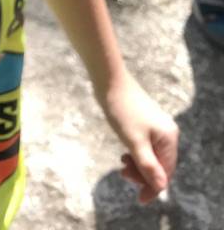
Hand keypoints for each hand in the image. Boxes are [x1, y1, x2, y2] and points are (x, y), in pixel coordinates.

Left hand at [100, 73, 177, 204]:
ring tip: (122, 165)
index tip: (139, 199)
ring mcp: (157, 126)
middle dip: (143, 174)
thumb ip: (147, 165)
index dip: (153, 187)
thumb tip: (160, 186)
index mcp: (168, 137)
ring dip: (138, 165)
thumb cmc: (121, 110)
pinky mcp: (146, 121)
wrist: (109, 80)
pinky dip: (136, 153)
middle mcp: (167, 132)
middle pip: (160, 164)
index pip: (166, 172)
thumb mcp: (134, 141)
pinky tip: (124, 155)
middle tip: (123, 174)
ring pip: (151, 155)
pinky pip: (145, 145)